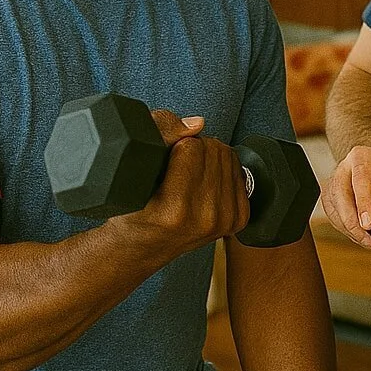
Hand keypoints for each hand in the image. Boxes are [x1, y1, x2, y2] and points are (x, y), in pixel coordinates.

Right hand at [138, 110, 250, 252]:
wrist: (143, 246)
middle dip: (194, 147)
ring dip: (209, 156)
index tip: (165, 157)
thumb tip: (198, 124)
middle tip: (178, 164)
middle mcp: (204, 218)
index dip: (175, 144)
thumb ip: (161, 136)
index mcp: (175, 209)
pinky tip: (205, 180)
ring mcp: (224, 221)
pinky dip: (222, 169)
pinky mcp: (238, 219)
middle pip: (213, 148)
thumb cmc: (132, 210)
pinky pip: (239, 171)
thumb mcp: (131, 172)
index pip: (191, 146)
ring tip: (189, 172)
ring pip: (227, 156)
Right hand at [321, 145, 370, 251]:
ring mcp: (332, 184)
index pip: (360, 180)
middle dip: (354, 224)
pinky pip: (334, 220)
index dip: (363, 203)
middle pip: (341, 197)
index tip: (369, 224)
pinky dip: (348, 232)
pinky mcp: (328, 200)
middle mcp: (343, 169)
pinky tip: (363, 236)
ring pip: (335, 212)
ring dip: (352, 232)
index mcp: (363, 157)